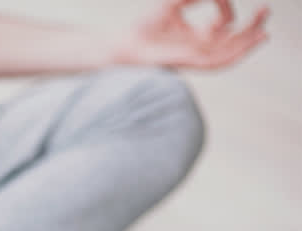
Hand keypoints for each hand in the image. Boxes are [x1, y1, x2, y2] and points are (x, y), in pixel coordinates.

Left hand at [120, 0, 268, 68]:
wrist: (126, 44)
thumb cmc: (145, 26)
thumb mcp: (173, 4)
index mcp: (196, 37)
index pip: (223, 27)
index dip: (227, 11)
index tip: (217, 2)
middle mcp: (199, 49)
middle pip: (233, 41)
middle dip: (251, 27)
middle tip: (265, 10)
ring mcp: (195, 58)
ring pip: (230, 54)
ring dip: (247, 43)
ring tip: (263, 32)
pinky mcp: (189, 64)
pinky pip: (217, 63)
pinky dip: (232, 55)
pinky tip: (244, 47)